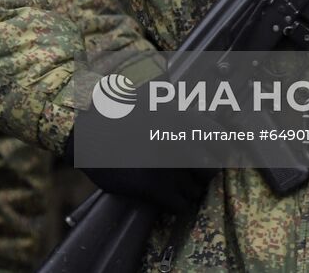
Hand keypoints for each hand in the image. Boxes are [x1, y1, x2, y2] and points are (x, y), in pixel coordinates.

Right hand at [64, 108, 211, 213]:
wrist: (86, 130)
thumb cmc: (120, 114)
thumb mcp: (153, 101)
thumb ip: (181, 110)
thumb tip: (211, 122)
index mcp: (181, 118)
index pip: (221, 140)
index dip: (222, 151)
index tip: (217, 157)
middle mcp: (179, 142)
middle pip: (211, 170)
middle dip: (203, 175)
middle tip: (191, 174)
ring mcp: (167, 167)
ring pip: (195, 191)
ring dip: (187, 191)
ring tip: (172, 185)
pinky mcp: (153, 187)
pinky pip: (179, 206)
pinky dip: (175, 205)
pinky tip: (163, 196)